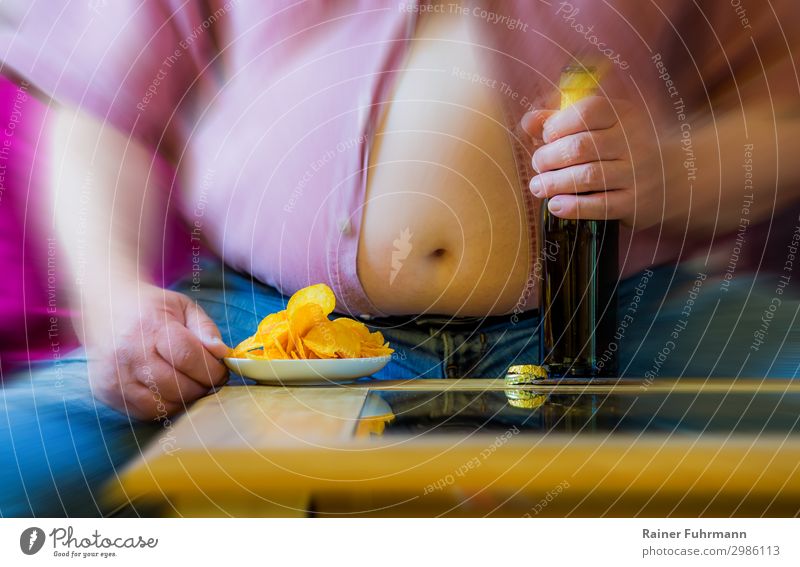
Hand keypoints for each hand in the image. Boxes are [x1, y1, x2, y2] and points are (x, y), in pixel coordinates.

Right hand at [85, 284, 229, 419]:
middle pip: (178, 385)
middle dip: (202, 386)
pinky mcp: (108, 393)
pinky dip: (166, 406)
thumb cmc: (149, 308)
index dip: (212, 369)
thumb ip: (206, 329)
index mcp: (150, 327)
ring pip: (164, 403)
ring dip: (186, 399)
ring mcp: (116, 376)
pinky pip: (147, 412)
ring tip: (191, 384)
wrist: (102, 308)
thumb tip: (222, 353)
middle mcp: (129, 353)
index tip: (222, 371)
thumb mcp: (182, 307)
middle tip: (209, 380)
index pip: (188, 357)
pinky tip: (171, 391)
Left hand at [521, 96, 661, 227]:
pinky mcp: (635, 203)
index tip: (545, 136)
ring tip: (538, 186)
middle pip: (581, 147)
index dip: (558, 125)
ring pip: (588, 177)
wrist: (675, 175)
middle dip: (549, 157)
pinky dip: (573, 207)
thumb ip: (562, 120)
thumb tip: (528, 122)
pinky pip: (600, 206)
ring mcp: (636, 173)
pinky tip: (555, 205)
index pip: (587, 112)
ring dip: (555, 183)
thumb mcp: (602, 125)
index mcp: (623, 114)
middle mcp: (633, 141)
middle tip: (538, 165)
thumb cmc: (623, 146)